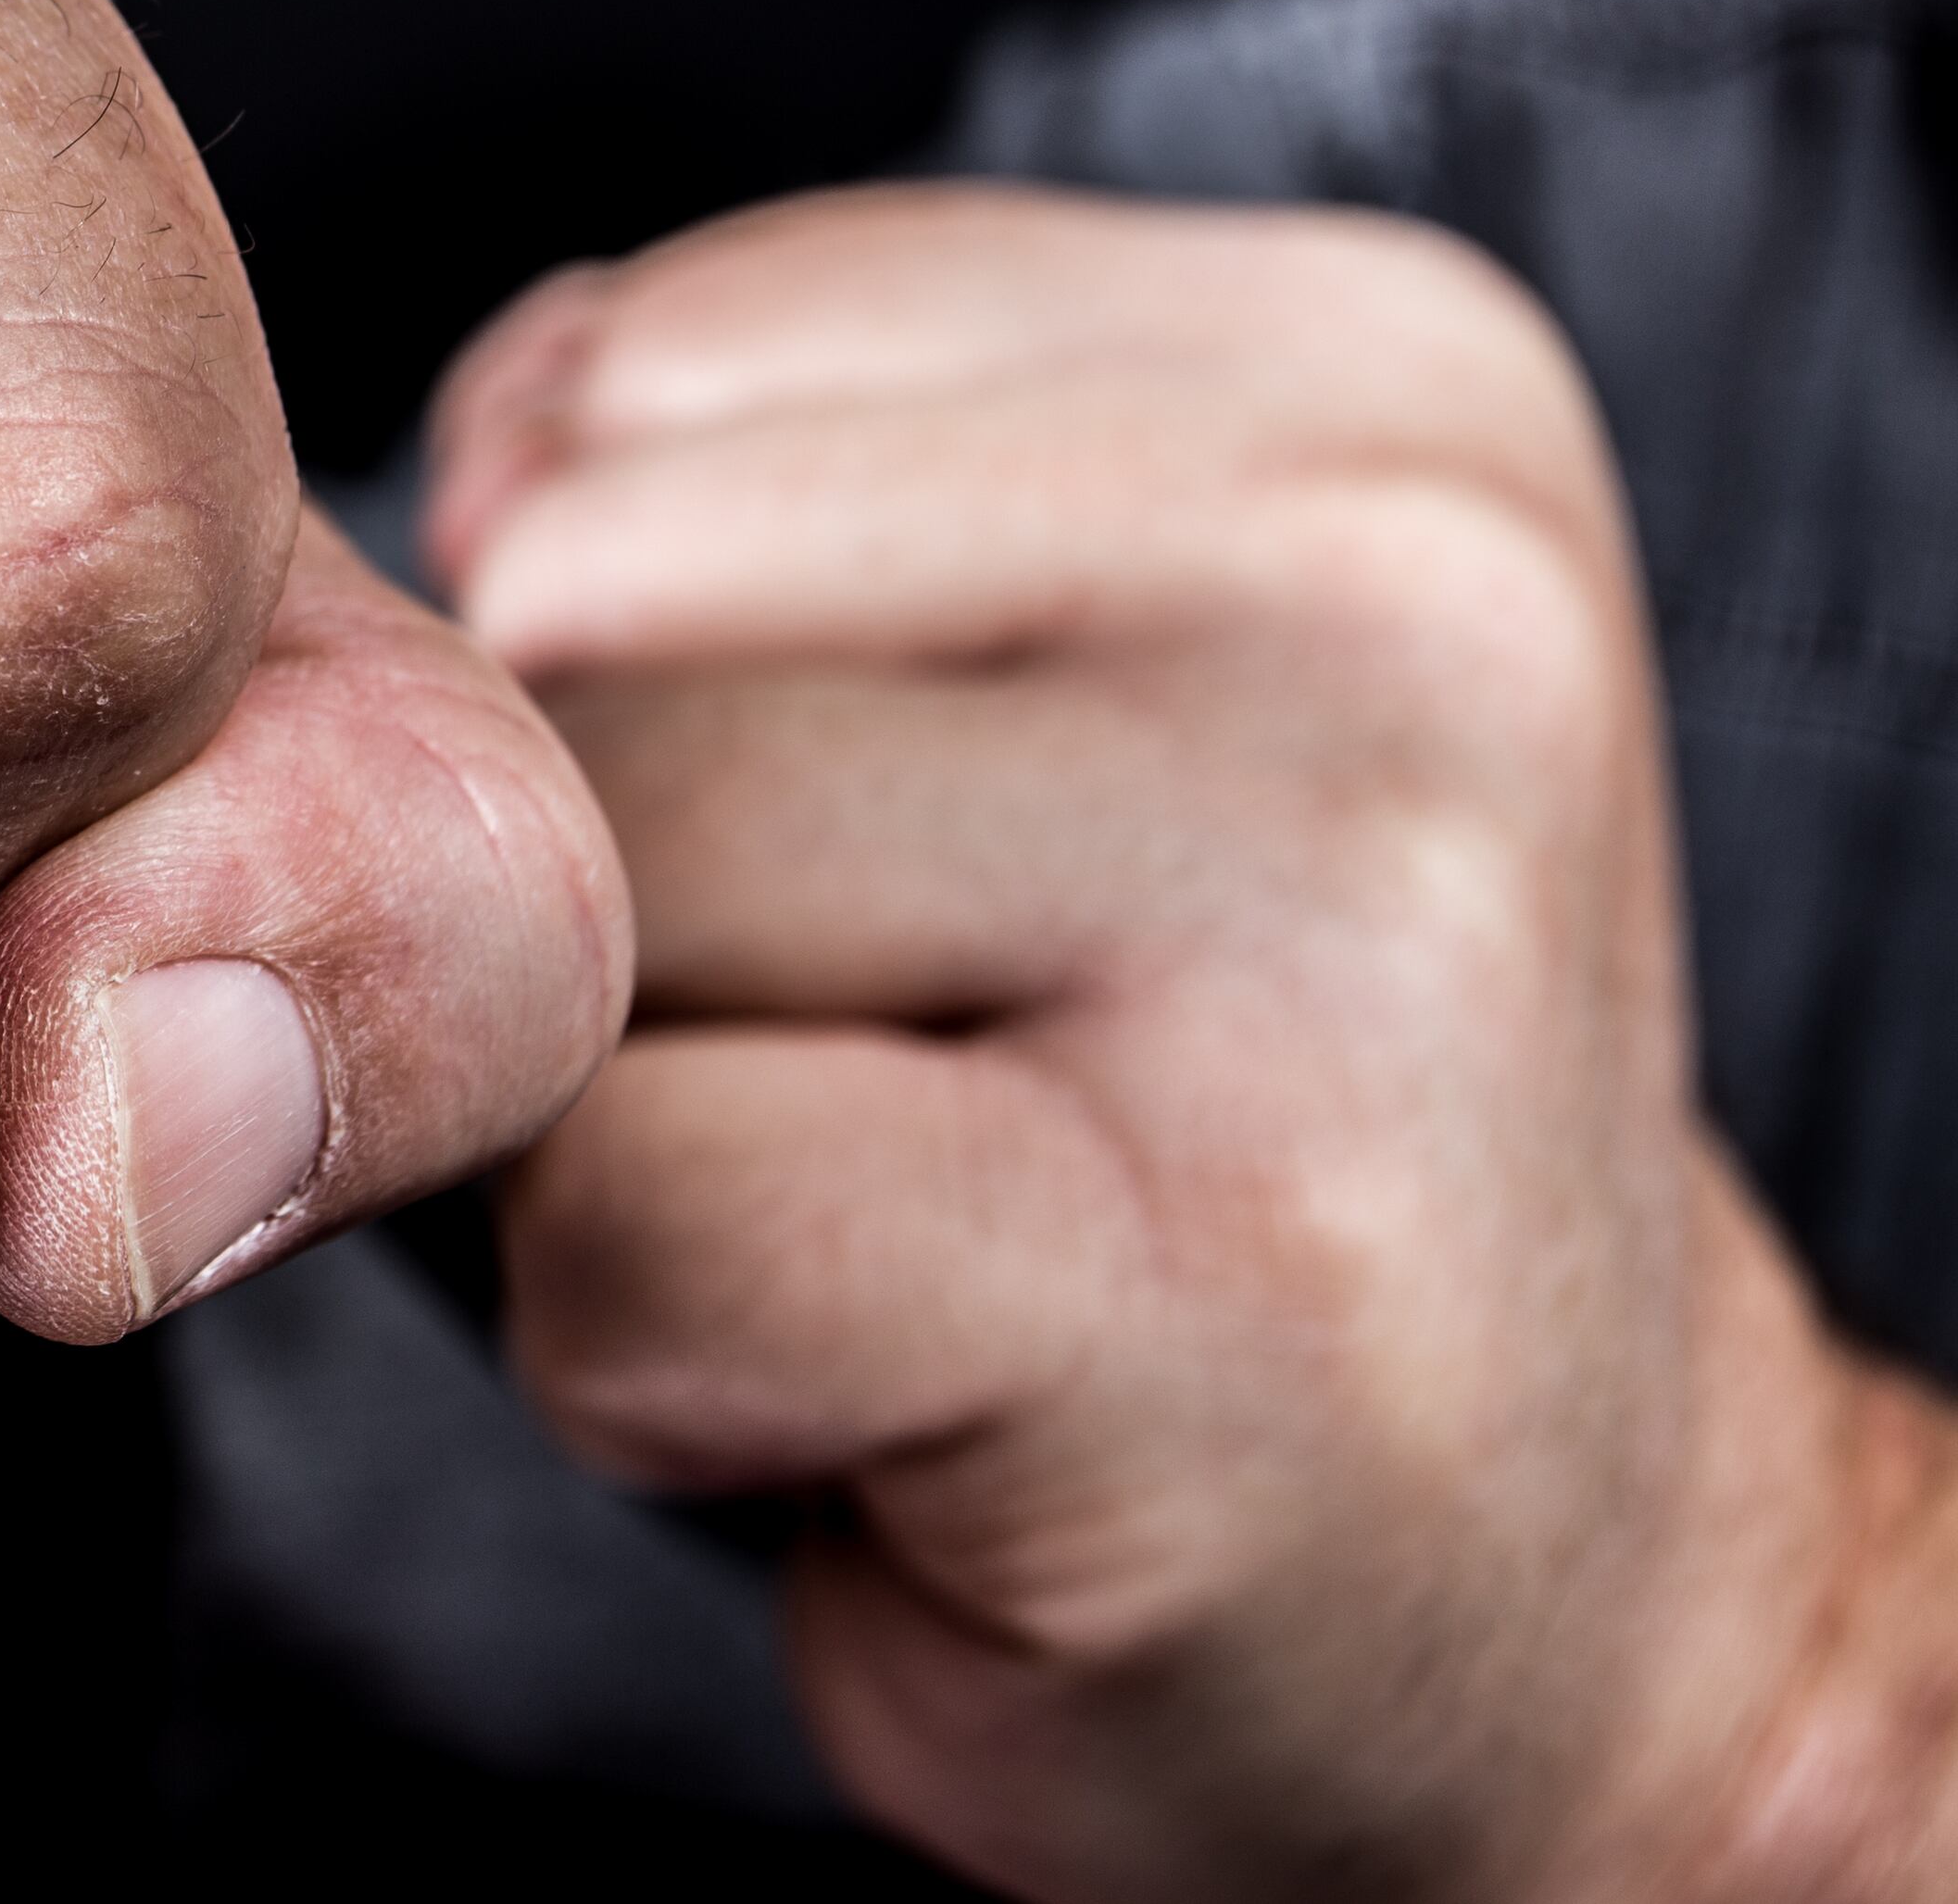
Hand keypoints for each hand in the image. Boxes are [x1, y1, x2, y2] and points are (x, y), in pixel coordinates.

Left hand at [435, 187, 1957, 1901]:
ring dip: (602, 1119)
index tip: (896, 858)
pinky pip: (628, 1210)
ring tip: (896, 1210)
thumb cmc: (1152, 1098)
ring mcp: (1356, 925)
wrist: (1533, 1589)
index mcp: (1350, 373)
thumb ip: (691, 479)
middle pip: (578, 617)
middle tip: (884, 1076)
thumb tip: (427, 499)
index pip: (634, 370)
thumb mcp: (990, 655)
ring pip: (578, 903)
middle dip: (596, 886)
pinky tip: (881, 1396)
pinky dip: (630, 1347)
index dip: (619, 650)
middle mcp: (1405, 583)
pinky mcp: (1234, 1285)